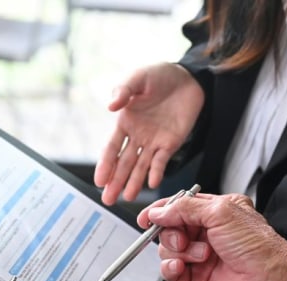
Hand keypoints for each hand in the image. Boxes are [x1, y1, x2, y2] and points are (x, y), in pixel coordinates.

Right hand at [94, 63, 204, 204]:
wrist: (187, 78)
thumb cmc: (158, 75)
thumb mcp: (138, 78)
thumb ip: (123, 91)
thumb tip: (111, 106)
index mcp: (125, 122)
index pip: (111, 148)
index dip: (105, 165)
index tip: (99, 181)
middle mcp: (137, 136)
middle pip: (124, 163)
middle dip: (116, 182)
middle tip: (108, 199)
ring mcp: (153, 142)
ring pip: (140, 166)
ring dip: (134, 182)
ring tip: (128, 198)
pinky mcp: (170, 143)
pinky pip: (162, 161)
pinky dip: (157, 172)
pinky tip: (152, 183)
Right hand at [140, 193, 286, 280]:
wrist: (268, 280)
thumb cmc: (256, 245)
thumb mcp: (220, 212)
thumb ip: (184, 208)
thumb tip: (159, 211)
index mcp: (215, 211)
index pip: (179, 206)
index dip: (161, 210)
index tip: (147, 217)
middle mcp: (207, 232)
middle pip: (169, 228)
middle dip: (172, 232)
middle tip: (185, 238)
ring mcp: (200, 255)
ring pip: (167, 249)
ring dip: (180, 251)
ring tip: (202, 256)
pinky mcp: (195, 278)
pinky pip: (170, 270)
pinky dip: (171, 268)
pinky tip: (181, 267)